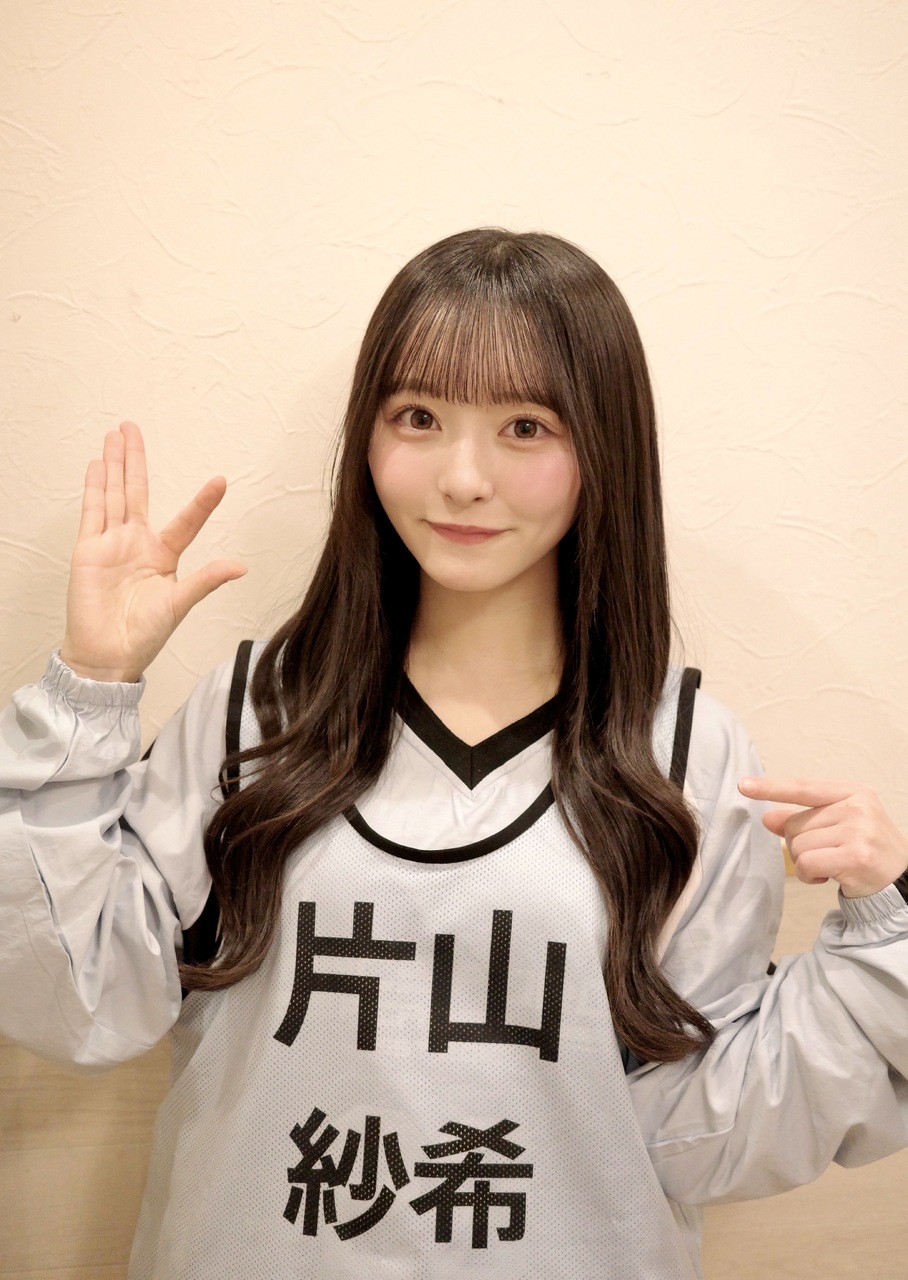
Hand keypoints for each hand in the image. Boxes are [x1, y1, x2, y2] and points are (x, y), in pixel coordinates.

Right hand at [59, 421, 245, 681]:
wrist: (108, 655)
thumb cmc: (144, 635)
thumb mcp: (180, 604)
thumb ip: (206, 581)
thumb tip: (240, 567)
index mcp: (164, 555)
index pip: (186, 520)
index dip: (203, 502)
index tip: (221, 480)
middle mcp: (137, 543)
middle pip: (137, 491)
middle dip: (135, 459)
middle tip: (133, 427)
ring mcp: (111, 543)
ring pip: (113, 495)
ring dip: (113, 465)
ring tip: (115, 436)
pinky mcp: (88, 550)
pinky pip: (91, 513)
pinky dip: (93, 488)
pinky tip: (95, 465)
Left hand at [738, 776, 907, 897]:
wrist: (902, 881)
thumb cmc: (865, 849)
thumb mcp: (838, 826)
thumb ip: (803, 819)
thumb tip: (767, 816)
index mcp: (853, 792)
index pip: (803, 787)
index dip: (771, 787)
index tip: (743, 784)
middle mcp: (857, 807)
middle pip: (794, 825)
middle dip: (801, 845)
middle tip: (827, 853)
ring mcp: (859, 830)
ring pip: (798, 846)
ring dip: (806, 863)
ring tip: (831, 865)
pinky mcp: (856, 856)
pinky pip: (807, 864)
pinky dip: (810, 876)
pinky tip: (828, 877)